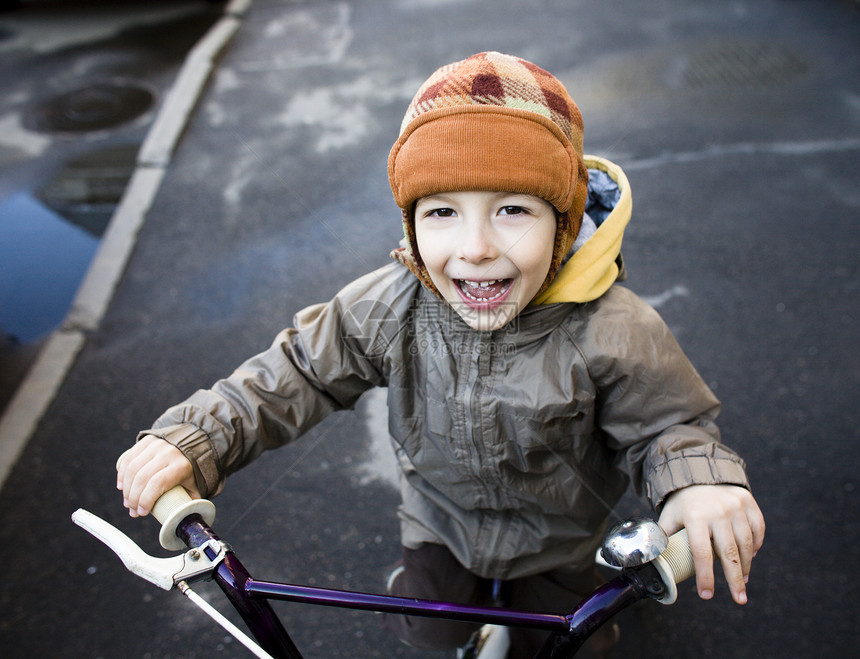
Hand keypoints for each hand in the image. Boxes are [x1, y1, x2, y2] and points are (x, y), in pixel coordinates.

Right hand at [116, 435, 198, 517]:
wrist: (196, 443)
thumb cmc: (194, 471)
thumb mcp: (196, 487)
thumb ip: (189, 504)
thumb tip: (180, 523)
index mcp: (182, 465)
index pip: (157, 483)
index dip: (146, 500)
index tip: (142, 512)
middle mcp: (169, 452)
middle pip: (142, 477)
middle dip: (133, 498)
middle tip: (133, 511)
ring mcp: (157, 444)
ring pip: (133, 468)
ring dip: (126, 488)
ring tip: (128, 502)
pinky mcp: (148, 440)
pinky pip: (129, 457)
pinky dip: (122, 473)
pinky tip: (122, 485)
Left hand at [658, 484, 764, 604]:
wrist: (698, 472)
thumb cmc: (682, 503)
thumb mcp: (669, 517)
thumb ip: (663, 538)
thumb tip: (653, 563)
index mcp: (695, 517)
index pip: (701, 553)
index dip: (705, 576)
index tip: (706, 595)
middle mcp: (718, 511)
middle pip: (729, 553)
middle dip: (734, 580)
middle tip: (739, 600)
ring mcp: (735, 506)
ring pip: (746, 544)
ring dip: (745, 566)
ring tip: (741, 581)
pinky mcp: (748, 502)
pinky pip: (758, 529)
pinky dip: (756, 545)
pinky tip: (750, 557)